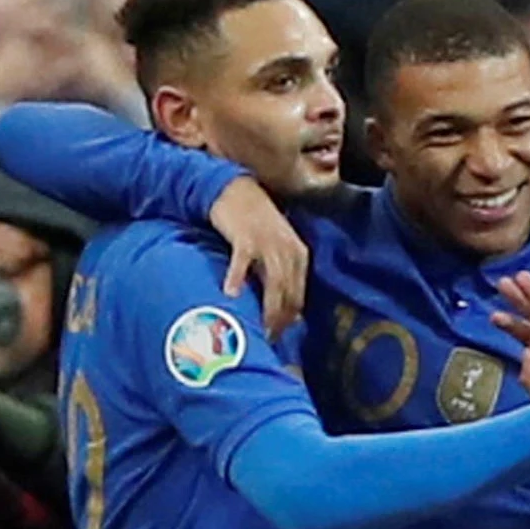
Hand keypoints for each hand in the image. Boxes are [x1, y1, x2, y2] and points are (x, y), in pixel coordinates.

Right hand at [208, 175, 308, 338]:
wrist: (237, 190)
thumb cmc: (255, 223)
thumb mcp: (276, 248)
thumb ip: (281, 274)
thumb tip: (287, 309)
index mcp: (299, 254)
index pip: (298, 295)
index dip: (290, 318)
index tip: (279, 336)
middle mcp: (288, 250)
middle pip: (288, 293)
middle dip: (280, 319)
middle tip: (269, 339)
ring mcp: (267, 244)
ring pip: (273, 282)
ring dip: (267, 308)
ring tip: (259, 328)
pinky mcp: (245, 237)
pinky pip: (242, 262)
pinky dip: (237, 277)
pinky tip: (230, 294)